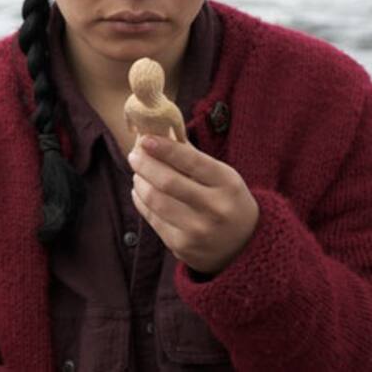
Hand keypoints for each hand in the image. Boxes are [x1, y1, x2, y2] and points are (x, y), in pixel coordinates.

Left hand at [127, 135, 258, 275]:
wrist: (245, 245)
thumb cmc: (227, 200)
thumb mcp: (222, 176)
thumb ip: (192, 156)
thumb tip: (159, 132)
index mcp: (228, 184)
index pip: (192, 161)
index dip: (165, 148)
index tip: (145, 139)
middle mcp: (215, 209)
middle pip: (167, 182)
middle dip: (145, 164)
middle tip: (134, 155)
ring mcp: (198, 231)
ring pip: (155, 200)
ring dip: (139, 182)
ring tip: (137, 173)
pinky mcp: (182, 246)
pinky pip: (152, 218)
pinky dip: (140, 200)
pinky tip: (140, 191)